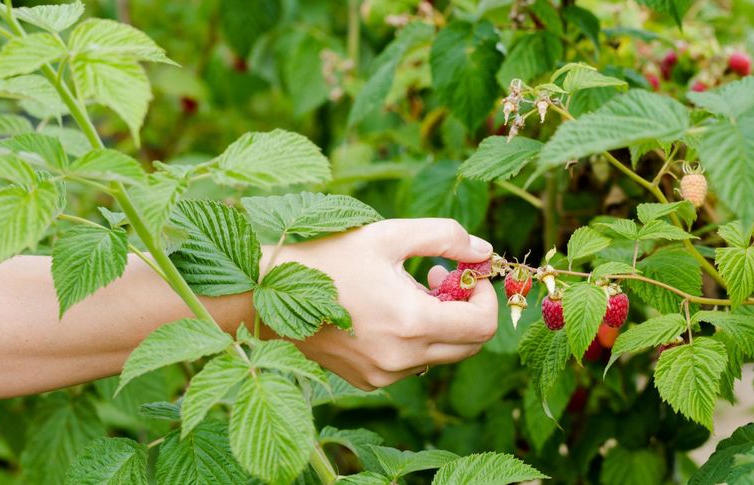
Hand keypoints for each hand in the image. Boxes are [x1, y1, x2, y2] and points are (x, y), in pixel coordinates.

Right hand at [264, 219, 497, 389]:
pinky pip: (412, 363)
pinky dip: (413, 338)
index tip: (468, 272)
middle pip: (469, 345)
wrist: (266, 295)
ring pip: (440, 354)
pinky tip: (384, 310)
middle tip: (435, 275)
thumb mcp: (388, 235)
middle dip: (465, 308)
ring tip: (404, 288)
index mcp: (411, 323)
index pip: (483, 326)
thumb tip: (486, 252)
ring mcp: (384, 375)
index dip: (486, 296)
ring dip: (438, 321)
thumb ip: (445, 237)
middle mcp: (402, 359)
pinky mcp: (368, 381)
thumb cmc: (327, 256)